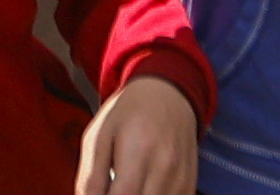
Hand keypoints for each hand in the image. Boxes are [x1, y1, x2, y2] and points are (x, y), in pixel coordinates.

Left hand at [71, 72, 197, 194]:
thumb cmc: (130, 112)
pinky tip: (142, 187)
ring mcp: (181, 178)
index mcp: (139, 149)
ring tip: (126, 185)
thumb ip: (91, 176)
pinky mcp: (189, 185)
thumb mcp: (99, 136)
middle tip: (112, 187)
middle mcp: (165, 166)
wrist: (168, 94)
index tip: (100, 194)